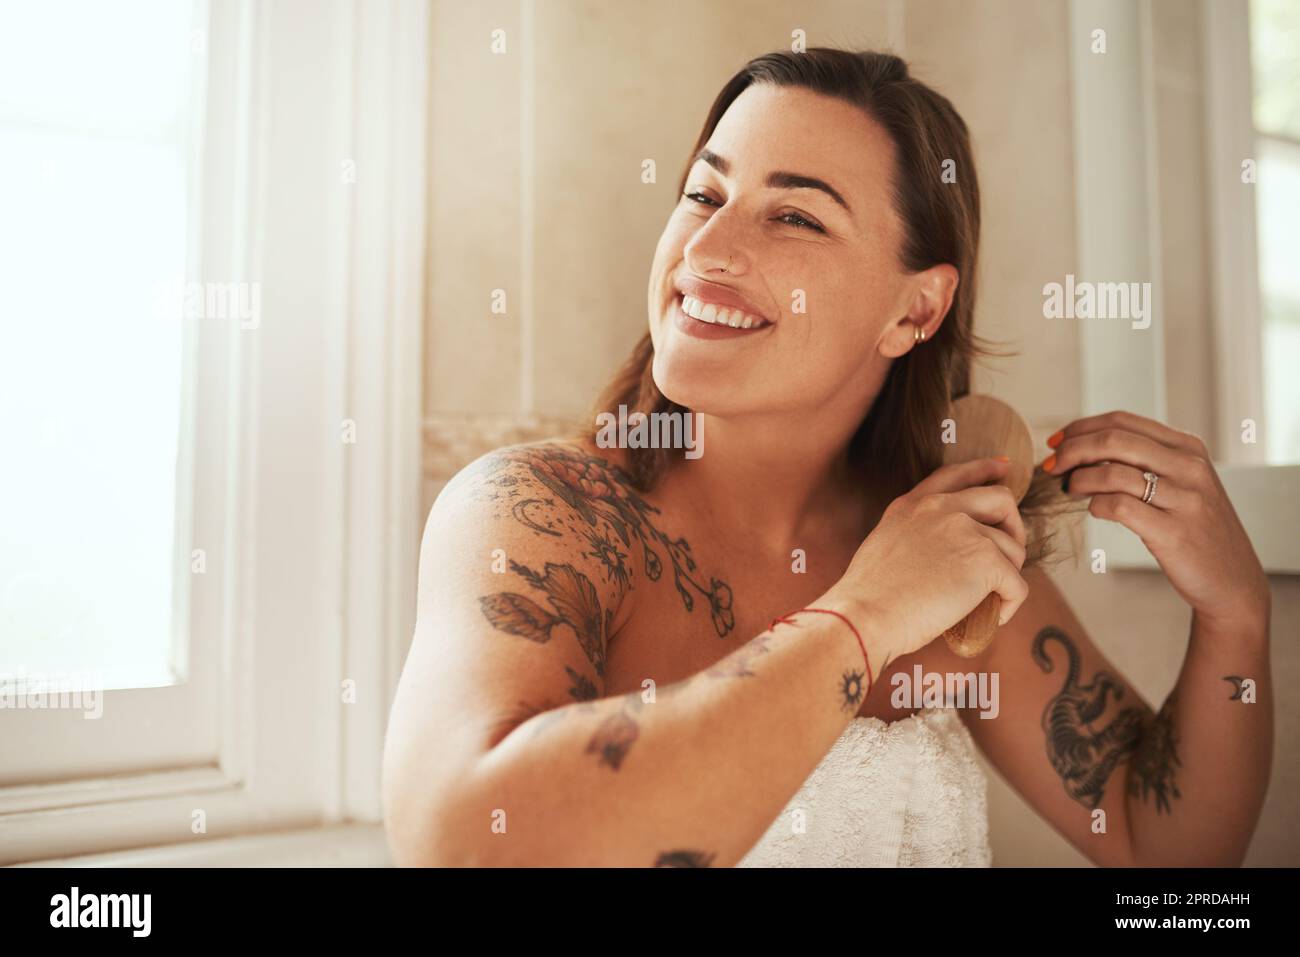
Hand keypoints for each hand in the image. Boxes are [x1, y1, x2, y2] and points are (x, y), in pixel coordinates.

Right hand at [825, 456, 1028, 666]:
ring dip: (1008, 577)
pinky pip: (1017, 585)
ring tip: (991, 599)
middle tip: (1008, 556)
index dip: (984, 469)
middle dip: (1014, 527)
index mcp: (912, 505)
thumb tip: (947, 556)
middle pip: (1000, 499)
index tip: (1003, 468)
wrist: (864, 616)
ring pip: (1012, 550)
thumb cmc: (868, 598)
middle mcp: (940, 509)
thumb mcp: (885, 546)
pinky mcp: (985, 560)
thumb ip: (915, 536)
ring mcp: (965, 531)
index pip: (955, 474)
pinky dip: (1011, 604)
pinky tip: (995, 616)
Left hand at [1044, 409, 1269, 631]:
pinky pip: (1118, 507)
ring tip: (1069, 490)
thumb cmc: (1193, 528)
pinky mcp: (1173, 531)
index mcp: (1188, 447)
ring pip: (1112, 472)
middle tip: (1051, 466)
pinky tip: (1094, 510)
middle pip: (1113, 440)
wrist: (1231, 579)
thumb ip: (1143, 460)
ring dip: (1078, 480)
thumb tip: (1082, 447)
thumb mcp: (1180, 482)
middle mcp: (1189, 466)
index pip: (1122, 421)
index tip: (1056, 443)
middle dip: (1071, 450)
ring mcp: (1184, 498)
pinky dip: (1096, 505)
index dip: (1080, 428)